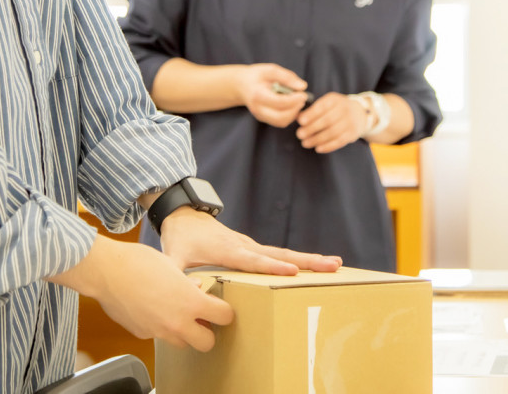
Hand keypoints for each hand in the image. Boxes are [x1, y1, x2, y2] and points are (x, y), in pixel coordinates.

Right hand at [47, 235, 232, 350]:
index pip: (224, 317)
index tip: (219, 307)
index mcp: (191, 302)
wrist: (106, 271)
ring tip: (176, 314)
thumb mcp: (172, 265)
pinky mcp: (142, 334)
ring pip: (182, 343)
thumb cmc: (139, 262)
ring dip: (184, 333)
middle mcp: (177, 322)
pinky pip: (159, 336)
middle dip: (207, 333)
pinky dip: (160, 327)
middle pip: (207, 343)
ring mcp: (159, 331)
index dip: (224, 311)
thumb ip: (187, 281)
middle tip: (201, 319)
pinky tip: (152, 309)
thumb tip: (195, 286)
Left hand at [160, 208, 341, 275]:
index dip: (272, 266)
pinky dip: (299, 260)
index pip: (253, 261)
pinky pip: (279, 254)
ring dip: (310, 259)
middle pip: (280, 254)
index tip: (292, 271)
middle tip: (332, 264)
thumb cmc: (180, 237)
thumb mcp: (172, 256)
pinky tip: (316, 266)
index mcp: (228, 250)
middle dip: (307, 260)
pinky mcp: (253, 248)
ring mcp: (251, 245)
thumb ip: (174, 274)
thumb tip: (179, 295)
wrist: (184, 213)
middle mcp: (245, 246)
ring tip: (335, 264)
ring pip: (284, 252)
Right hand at [237, 63, 306, 127]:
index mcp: (258, 95)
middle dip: (295, 109)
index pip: (279, 102)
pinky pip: (280, 122)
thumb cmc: (256, 76)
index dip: (294, 100)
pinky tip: (292, 106)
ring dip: (294, 113)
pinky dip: (290, 116)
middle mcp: (258, 109)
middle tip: (303, 98)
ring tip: (298, 101)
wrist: (241, 85)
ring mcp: (260, 116)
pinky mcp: (264, 119)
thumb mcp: (270, 69)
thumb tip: (303, 86)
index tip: (304, 94)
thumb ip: (287, 77)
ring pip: (282, 122)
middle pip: (281, 117)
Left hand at [296, 92, 366, 153]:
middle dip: (312, 128)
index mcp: (335, 100)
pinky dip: (327, 146)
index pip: (322, 106)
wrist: (359, 113)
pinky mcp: (352, 134)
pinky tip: (318, 148)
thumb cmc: (336, 108)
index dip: (311, 114)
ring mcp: (350, 122)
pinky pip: (339, 142)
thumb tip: (298, 117)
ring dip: (317, 139)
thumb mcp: (326, 103)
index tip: (300, 121)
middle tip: (299, 134)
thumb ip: (313, 109)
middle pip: (327, 120)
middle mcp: (344, 109)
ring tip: (305, 143)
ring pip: (332, 132)